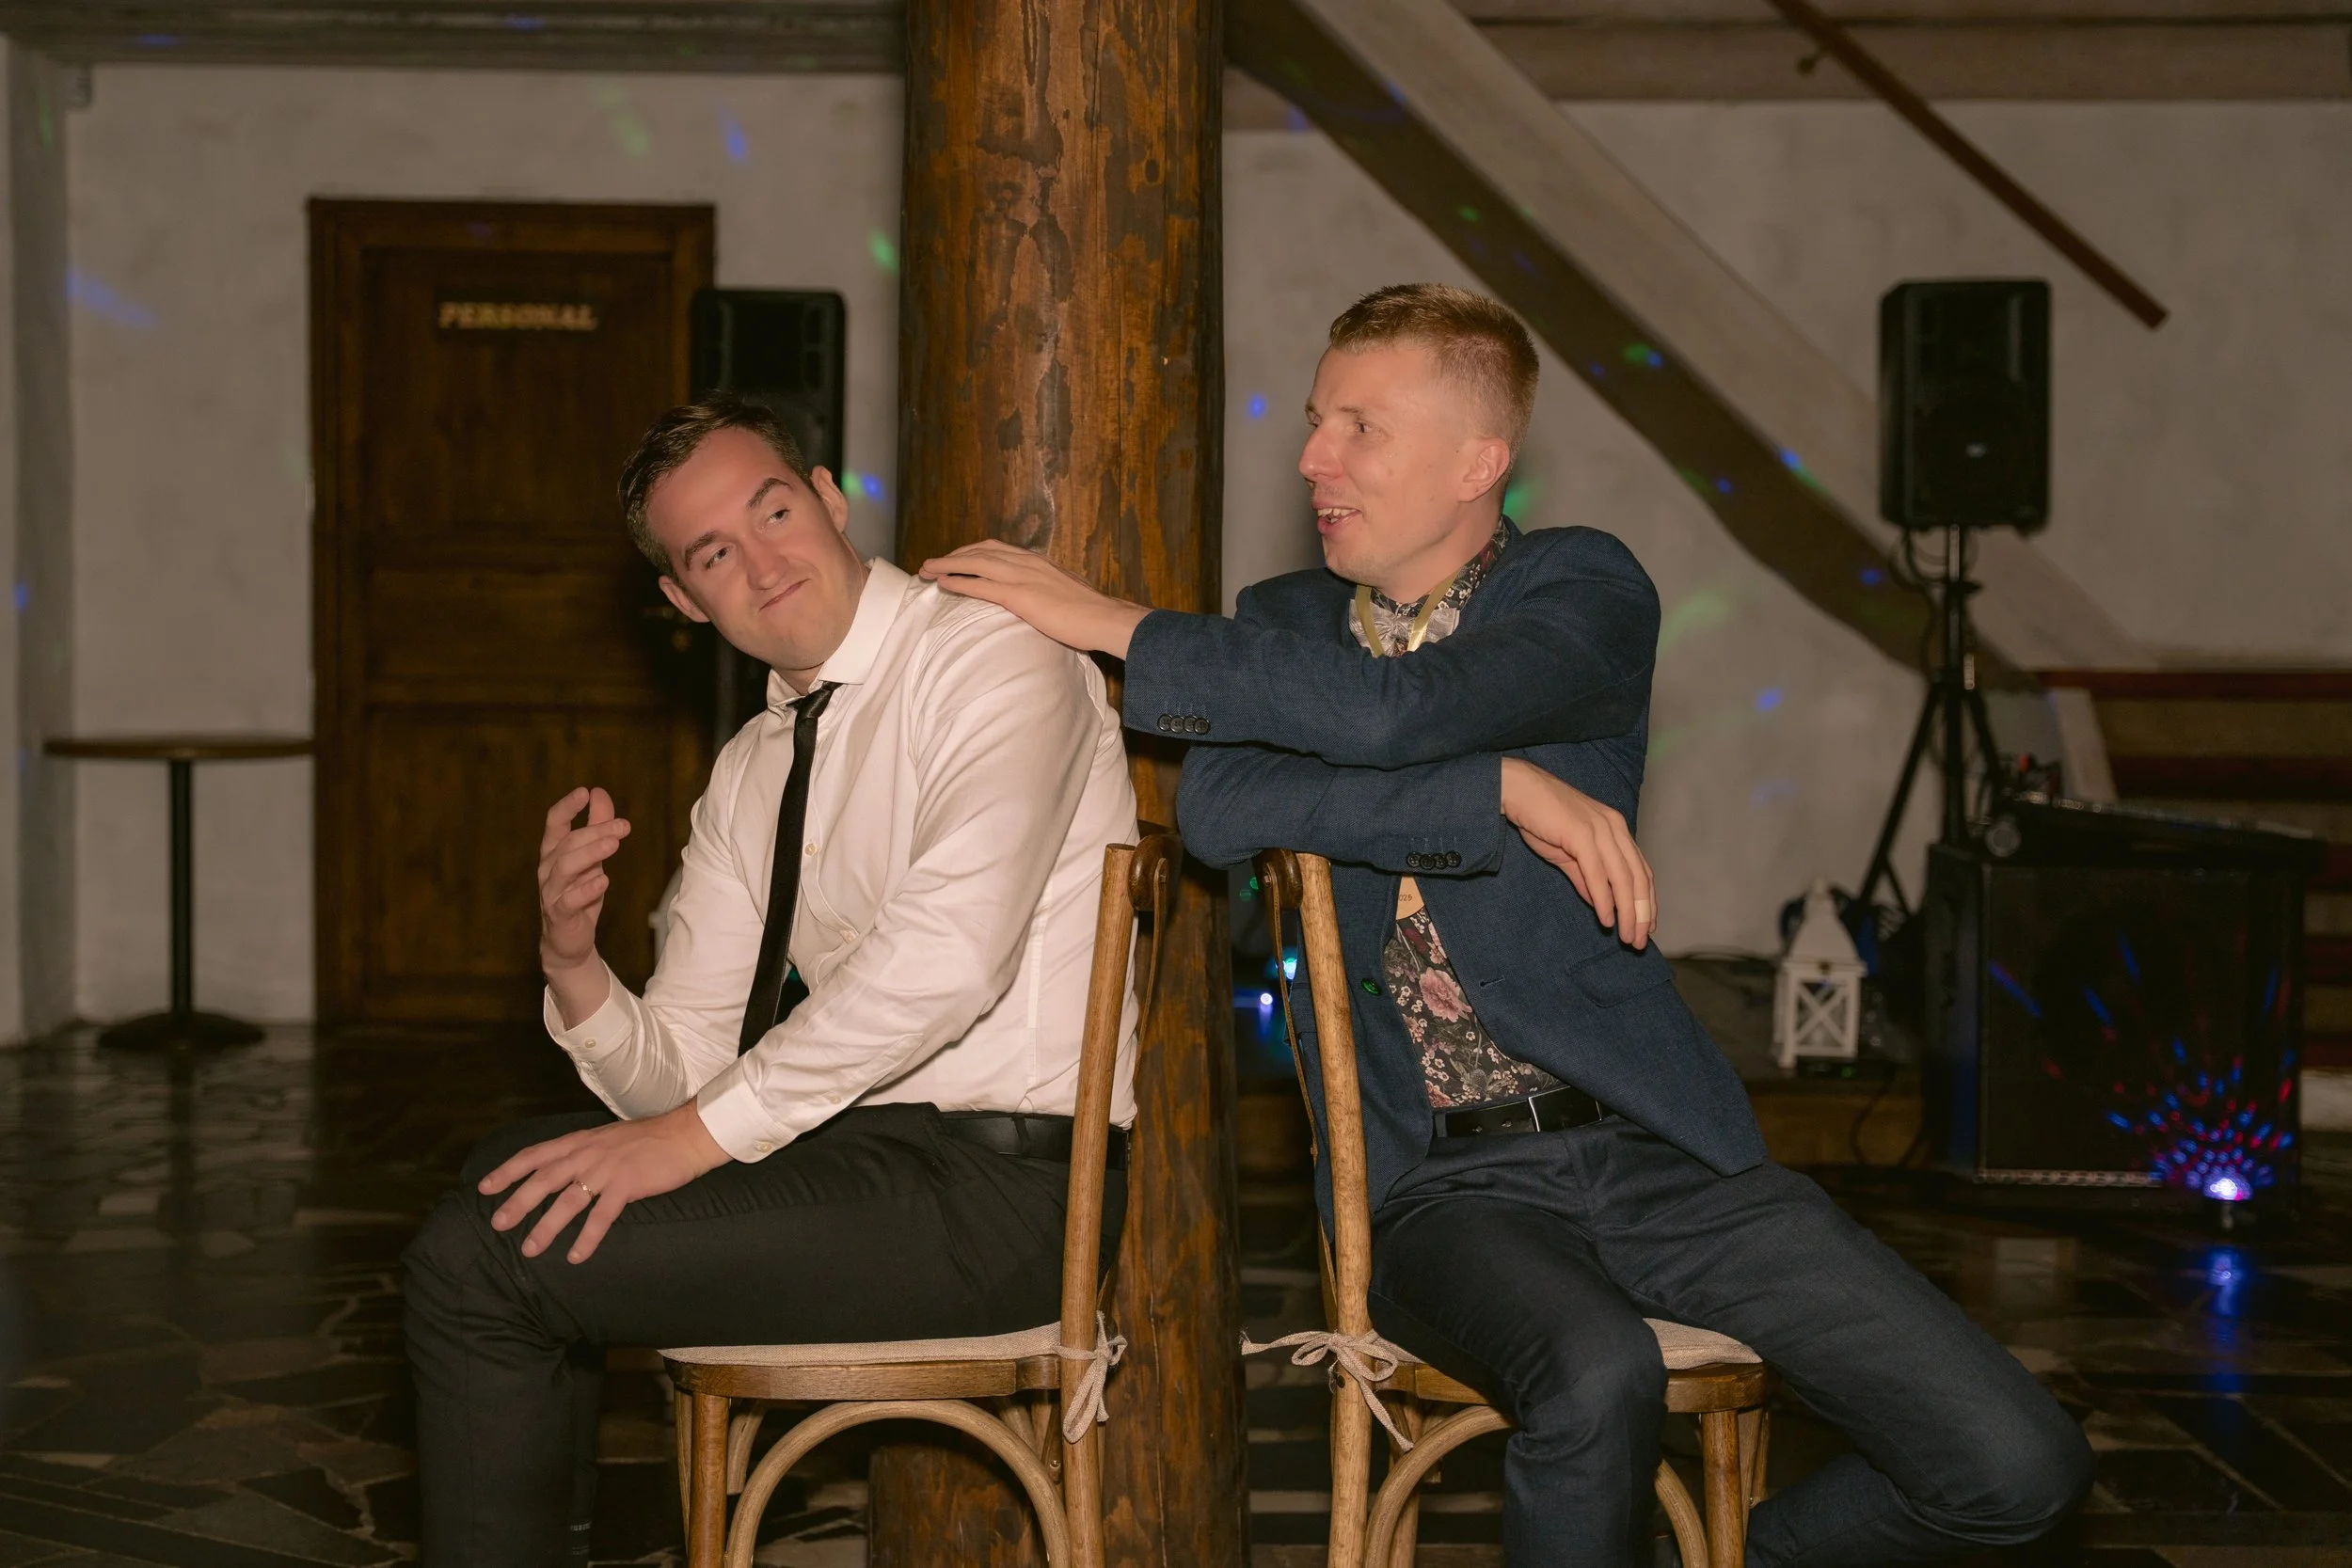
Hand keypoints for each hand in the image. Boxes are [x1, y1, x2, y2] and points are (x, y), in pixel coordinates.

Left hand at [477, 1102, 729, 1263]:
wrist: (687, 1134)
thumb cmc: (651, 1139)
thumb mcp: (608, 1138)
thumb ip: (585, 1152)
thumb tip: (564, 1172)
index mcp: (581, 1140)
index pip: (535, 1154)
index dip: (508, 1170)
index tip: (485, 1187)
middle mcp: (588, 1153)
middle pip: (543, 1179)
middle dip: (517, 1202)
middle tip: (497, 1224)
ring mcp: (607, 1169)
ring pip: (567, 1200)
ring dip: (546, 1226)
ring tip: (530, 1249)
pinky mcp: (627, 1185)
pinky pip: (601, 1216)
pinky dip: (587, 1238)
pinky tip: (576, 1256)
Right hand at [539, 786, 629, 973]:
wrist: (569, 940)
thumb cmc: (580, 893)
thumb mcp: (592, 857)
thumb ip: (596, 825)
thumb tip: (599, 792)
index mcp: (553, 852)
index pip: (554, 824)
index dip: (567, 807)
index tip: (584, 792)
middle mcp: (547, 869)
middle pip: (568, 843)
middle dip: (595, 831)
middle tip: (623, 826)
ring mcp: (550, 892)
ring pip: (565, 867)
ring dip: (590, 853)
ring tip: (614, 844)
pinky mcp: (558, 915)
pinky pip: (568, 900)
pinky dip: (585, 890)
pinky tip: (603, 881)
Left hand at [918, 540, 1149, 656]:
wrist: (1103, 618)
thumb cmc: (1091, 612)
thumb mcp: (1066, 592)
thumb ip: (1049, 590)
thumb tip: (1044, 597)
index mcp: (1038, 561)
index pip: (998, 548)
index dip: (972, 551)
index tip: (956, 557)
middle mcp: (1026, 562)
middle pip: (981, 551)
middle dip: (953, 555)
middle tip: (931, 563)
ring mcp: (1021, 577)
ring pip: (975, 563)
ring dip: (947, 565)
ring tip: (927, 571)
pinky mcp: (1018, 595)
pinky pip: (980, 586)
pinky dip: (958, 583)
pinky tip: (942, 584)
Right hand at [1500, 759, 1655, 949]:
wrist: (1518, 791)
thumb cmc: (1541, 818)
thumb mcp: (1568, 852)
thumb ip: (1586, 876)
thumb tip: (1600, 902)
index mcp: (1616, 829)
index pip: (1641, 870)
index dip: (1647, 901)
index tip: (1646, 927)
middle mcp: (1615, 828)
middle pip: (1638, 877)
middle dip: (1641, 913)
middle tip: (1638, 941)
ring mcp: (1600, 830)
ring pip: (1623, 878)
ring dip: (1627, 912)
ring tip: (1626, 936)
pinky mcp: (1582, 835)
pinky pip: (1598, 874)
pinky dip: (1605, 899)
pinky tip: (1606, 919)